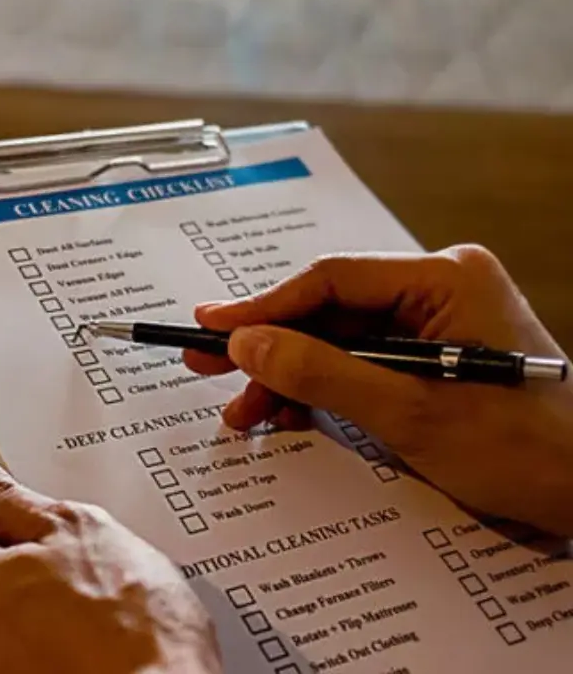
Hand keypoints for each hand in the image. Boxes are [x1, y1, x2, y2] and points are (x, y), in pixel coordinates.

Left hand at [0, 451, 221, 673]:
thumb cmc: (128, 625)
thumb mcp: (72, 528)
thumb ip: (6, 498)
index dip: (31, 544)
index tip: (64, 556)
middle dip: (34, 592)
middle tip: (90, 597)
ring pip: (12, 641)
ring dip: (43, 636)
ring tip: (98, 638)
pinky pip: (27, 672)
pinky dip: (52, 667)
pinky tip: (90, 664)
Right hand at [186, 244, 572, 535]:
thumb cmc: (523, 451)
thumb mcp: (409, 415)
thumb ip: (321, 373)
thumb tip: (243, 342)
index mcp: (444, 279)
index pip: (331, 280)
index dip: (263, 308)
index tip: (211, 330)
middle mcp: (440, 286)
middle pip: (329, 309)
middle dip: (271, 348)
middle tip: (207, 368)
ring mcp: (439, 319)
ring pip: (339, 339)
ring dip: (292, 376)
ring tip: (246, 413)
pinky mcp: (435, 353)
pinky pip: (363, 360)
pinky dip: (325, 389)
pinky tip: (290, 415)